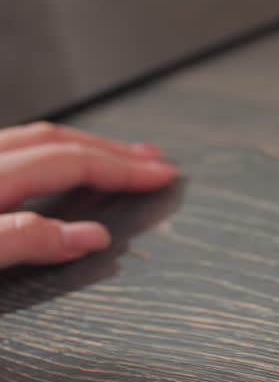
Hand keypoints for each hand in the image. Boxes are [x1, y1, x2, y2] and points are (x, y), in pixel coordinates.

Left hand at [0, 122, 175, 269]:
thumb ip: (27, 240)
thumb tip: (92, 237)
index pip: (71, 163)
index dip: (122, 169)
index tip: (160, 175)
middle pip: (55, 140)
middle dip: (111, 150)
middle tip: (151, 159)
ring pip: (32, 141)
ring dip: (81, 147)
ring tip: (112, 157)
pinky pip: (15, 151)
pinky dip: (47, 155)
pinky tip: (51, 170)